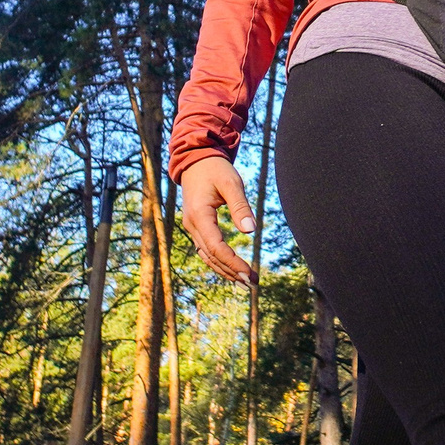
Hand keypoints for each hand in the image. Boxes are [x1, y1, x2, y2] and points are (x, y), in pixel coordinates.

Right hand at [178, 156, 257, 283]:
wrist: (196, 159)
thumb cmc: (215, 169)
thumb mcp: (231, 183)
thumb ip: (240, 206)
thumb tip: (250, 230)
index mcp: (199, 216)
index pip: (217, 248)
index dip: (233, 263)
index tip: (250, 273)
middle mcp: (192, 225)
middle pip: (212, 257)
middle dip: (232, 272)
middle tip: (253, 284)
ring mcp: (192, 227)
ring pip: (207, 256)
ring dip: (225, 271)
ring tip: (245, 282)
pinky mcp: (196, 227)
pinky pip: (206, 250)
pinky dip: (218, 262)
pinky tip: (232, 270)